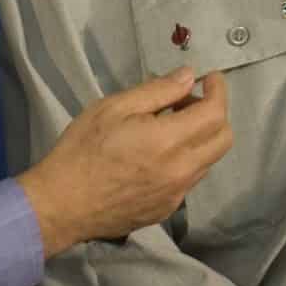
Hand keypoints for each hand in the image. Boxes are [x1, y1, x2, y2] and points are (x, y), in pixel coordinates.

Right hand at [16, 67, 231, 257]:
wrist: (61, 205)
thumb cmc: (82, 150)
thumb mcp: (114, 108)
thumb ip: (157, 91)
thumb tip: (189, 76)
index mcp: (169, 142)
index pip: (216, 113)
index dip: (218, 90)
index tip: (209, 78)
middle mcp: (181, 171)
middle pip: (224, 139)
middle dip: (215, 114)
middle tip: (185, 102)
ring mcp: (176, 195)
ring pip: (208, 160)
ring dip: (199, 138)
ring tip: (167, 127)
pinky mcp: (166, 210)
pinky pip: (189, 180)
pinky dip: (185, 160)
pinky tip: (155, 155)